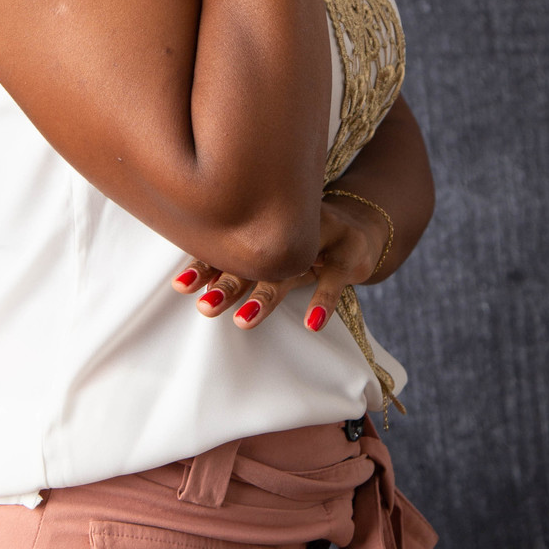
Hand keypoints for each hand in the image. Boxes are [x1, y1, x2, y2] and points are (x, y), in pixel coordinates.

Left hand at [170, 191, 390, 330]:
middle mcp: (288, 227)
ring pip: (289, 268)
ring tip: (243, 322)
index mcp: (266, 226)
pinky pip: (334, 279)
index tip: (181, 286)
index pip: (231, 246)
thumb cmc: (308, 243)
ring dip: (265, 296)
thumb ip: (247, 261)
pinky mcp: (349, 253)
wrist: (366, 223)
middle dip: (227, 283)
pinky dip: (323, 301)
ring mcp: (319, 237)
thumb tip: (203, 291)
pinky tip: (312, 324)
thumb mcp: (278, 249)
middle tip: (204, 307)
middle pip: (254, 257)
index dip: (205, 266)